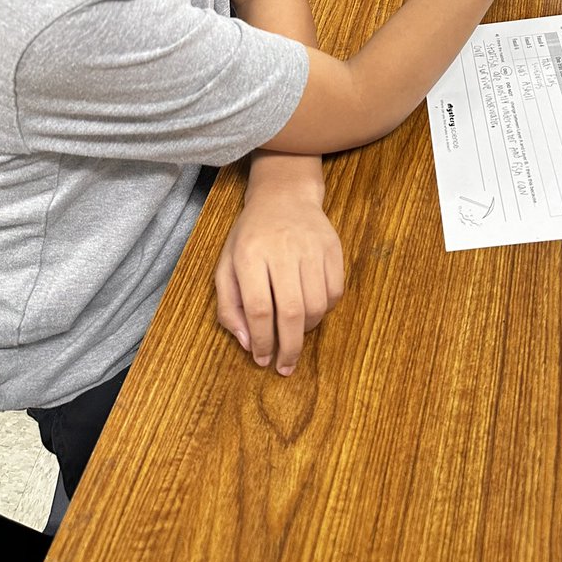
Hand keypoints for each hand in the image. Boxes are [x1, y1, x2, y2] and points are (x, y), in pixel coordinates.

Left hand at [215, 184, 343, 375]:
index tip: (261, 359)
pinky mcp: (333, 247)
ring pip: (317, 305)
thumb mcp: (226, 266)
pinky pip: (336, 291)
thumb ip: (229, 306)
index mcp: (250, 255)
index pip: (259, 309)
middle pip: (292, 311)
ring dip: (307, 330)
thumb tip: (247, 343)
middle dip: (289, 347)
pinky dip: (326, 310)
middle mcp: (282, 250)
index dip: (262, 341)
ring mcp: (311, 247)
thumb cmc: (250, 237)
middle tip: (285, 366)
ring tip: (296, 334)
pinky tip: (312, 310)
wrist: (283, 195)